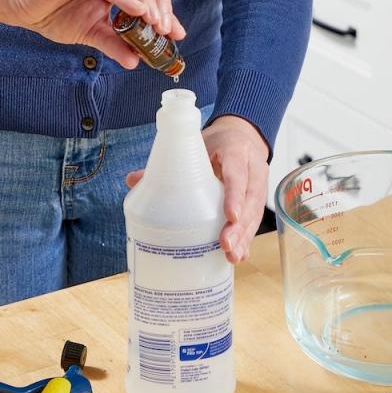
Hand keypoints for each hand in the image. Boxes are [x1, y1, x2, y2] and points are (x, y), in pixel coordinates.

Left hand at [125, 115, 269, 262]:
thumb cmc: (217, 143)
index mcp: (237, 151)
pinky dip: (246, 239)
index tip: (229, 215)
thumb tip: (132, 180)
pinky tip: (238, 256)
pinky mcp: (257, 201)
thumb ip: (171, 162)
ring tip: (231, 256)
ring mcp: (259, 185)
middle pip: (250, 199)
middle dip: (239, 226)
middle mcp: (253, 168)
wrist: (242, 136)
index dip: (235, 194)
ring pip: (254, 213)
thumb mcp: (197, 145)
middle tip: (225, 245)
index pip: (238, 173)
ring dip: (243, 237)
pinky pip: (254, 221)